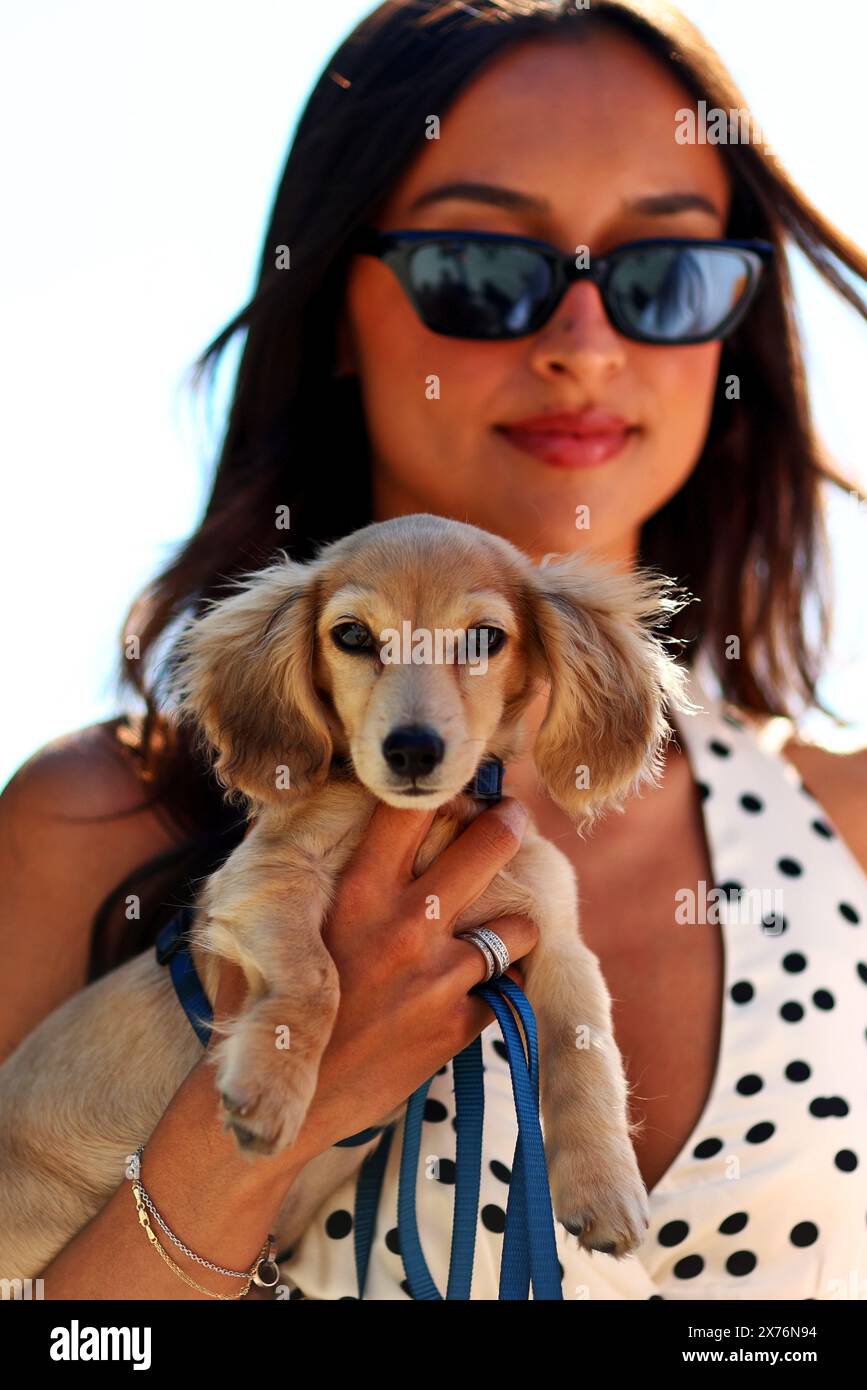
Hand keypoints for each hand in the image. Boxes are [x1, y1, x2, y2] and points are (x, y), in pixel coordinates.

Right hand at [211, 798, 536, 1167]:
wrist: (282, 1099)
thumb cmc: (271, 1007)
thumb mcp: (283, 929)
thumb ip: (314, 879)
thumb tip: (311, 825)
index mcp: (357, 893)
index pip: (412, 812)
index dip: (444, 793)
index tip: (458, 788)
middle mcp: (404, 926)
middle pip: (487, 849)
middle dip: (508, 827)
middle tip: (514, 818)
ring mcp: (437, 978)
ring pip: (516, 927)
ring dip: (512, 926)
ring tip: (503, 926)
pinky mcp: (455, 1027)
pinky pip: (504, 991)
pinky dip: (498, 988)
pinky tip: (483, 989)